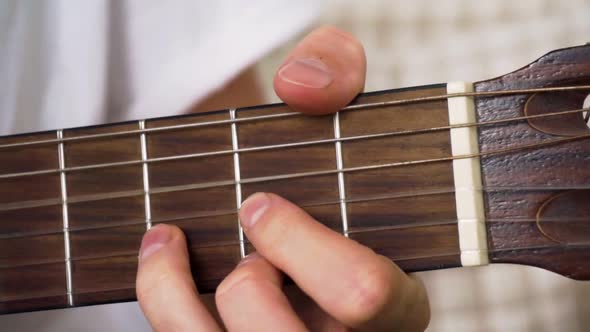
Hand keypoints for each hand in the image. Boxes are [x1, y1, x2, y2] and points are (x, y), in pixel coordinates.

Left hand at [136, 26, 429, 331]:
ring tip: (181, 239)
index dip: (300, 245)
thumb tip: (301, 87)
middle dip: (246, 275)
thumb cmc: (318, 164)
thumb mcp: (339, 106)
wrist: (284, 203)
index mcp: (394, 304)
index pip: (363, 295)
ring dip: (186, 288)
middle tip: (244, 227)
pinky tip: (159, 247)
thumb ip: (338, 69)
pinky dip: (156, 288)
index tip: (257, 204)